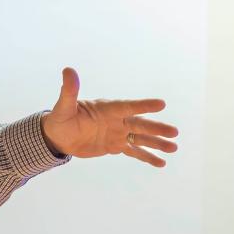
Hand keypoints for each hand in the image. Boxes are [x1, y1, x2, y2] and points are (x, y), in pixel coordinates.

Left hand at [41, 67, 178, 167]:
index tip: (161, 104)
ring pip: (141, 139)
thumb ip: (69, 91)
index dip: (143, 106)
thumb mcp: (64, 107)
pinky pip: (134, 152)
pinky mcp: (115, 146)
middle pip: (140, 124)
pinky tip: (161, 163)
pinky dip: (147, 157)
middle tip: (175, 132)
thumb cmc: (60, 119)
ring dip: (157, 143)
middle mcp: (117, 120)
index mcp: (108, 109)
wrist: (58, 137)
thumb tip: (68, 71)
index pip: (128, 107)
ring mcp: (118, 133)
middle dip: (157, 128)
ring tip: (174, 148)